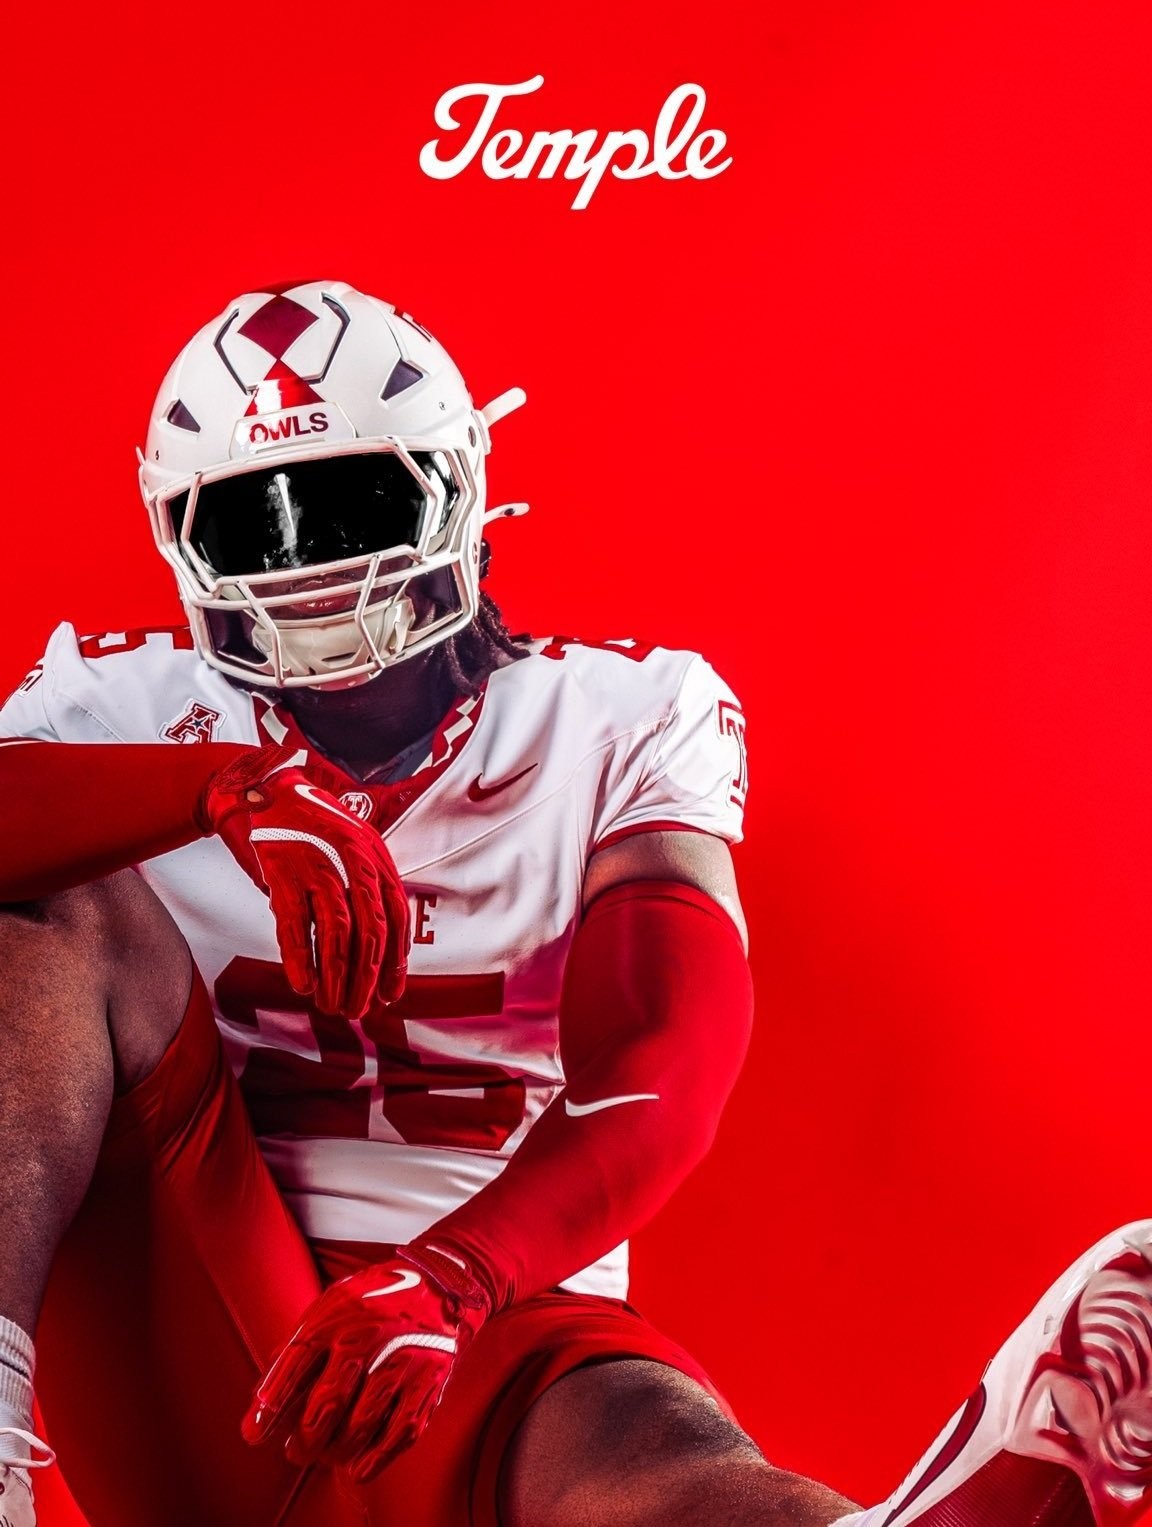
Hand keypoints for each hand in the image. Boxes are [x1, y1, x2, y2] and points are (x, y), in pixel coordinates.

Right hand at [200, 744, 408, 1017]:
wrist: (263, 790)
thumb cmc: (311, 827)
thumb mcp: (353, 846)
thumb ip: (367, 886)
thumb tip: (379, 949)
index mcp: (374, 856)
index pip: (396, 916)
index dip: (395, 960)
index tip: (389, 994)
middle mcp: (352, 860)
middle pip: (370, 931)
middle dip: (366, 978)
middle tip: (358, 1010)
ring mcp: (317, 866)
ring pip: (337, 934)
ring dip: (337, 978)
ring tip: (332, 1006)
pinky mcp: (282, 874)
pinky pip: (295, 927)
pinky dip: (301, 960)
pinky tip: (303, 985)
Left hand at [242, 1243, 489, 1481]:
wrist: (441, 1287)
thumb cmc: (377, 1300)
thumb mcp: (332, 1304)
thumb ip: (301, 1344)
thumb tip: (264, 1392)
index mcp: (336, 1316)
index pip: (294, 1365)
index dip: (271, 1405)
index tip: (255, 1434)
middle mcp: (367, 1338)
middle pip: (325, 1404)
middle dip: (303, 1440)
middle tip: (295, 1452)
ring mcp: (399, 1362)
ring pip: (358, 1427)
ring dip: (334, 1452)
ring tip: (325, 1454)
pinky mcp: (427, 1382)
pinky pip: (397, 1434)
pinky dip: (373, 1458)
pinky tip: (358, 1463)